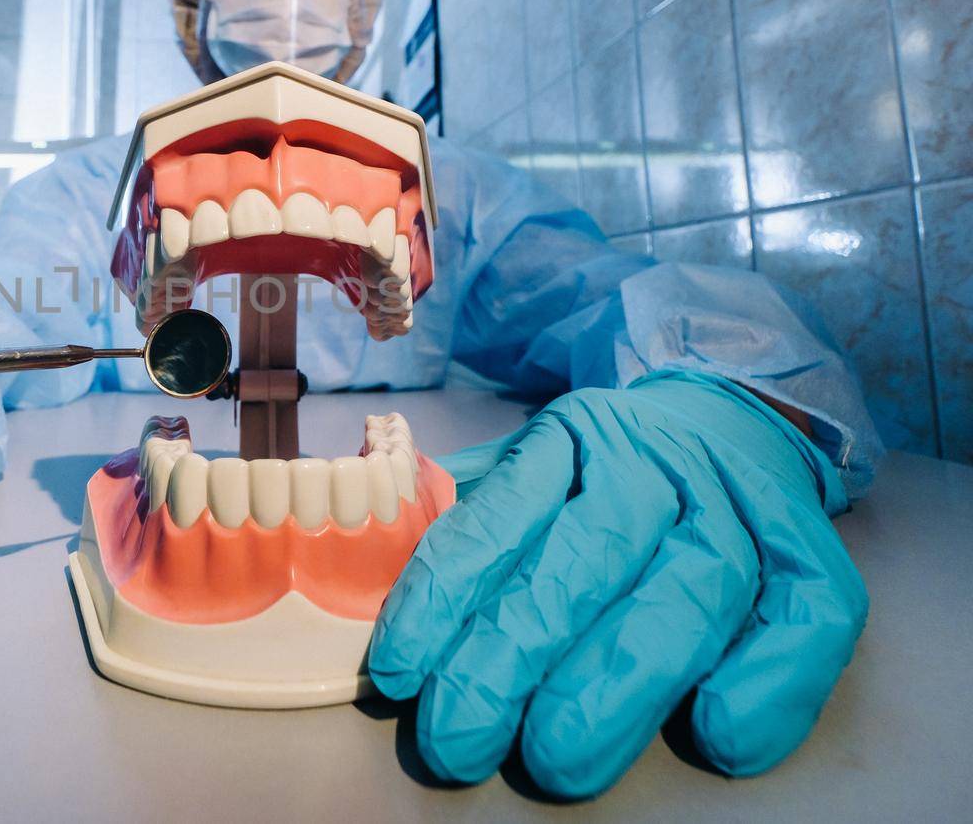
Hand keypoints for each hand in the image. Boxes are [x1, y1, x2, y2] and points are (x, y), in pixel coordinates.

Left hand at [369, 370, 865, 797]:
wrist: (728, 418)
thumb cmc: (603, 470)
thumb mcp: (526, 465)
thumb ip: (462, 513)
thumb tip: (371, 574)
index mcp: (569, 438)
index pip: (496, 519)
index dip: (442, 597)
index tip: (397, 672)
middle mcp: (654, 465)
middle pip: (583, 564)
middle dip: (512, 659)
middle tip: (457, 739)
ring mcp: (735, 505)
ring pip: (683, 598)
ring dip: (619, 688)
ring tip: (554, 761)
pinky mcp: (809, 549)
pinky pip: (805, 616)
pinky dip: (770, 681)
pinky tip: (718, 736)